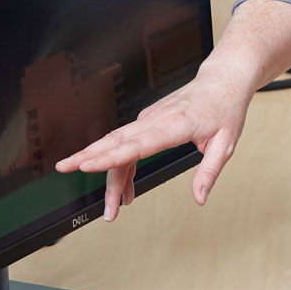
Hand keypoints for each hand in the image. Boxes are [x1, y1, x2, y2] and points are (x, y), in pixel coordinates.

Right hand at [56, 66, 253, 219]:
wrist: (222, 82)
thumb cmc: (226, 110)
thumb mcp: (226, 144)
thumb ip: (209, 172)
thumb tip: (199, 199)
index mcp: (175, 124)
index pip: (136, 143)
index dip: (109, 155)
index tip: (86, 165)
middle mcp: (156, 119)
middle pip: (116, 141)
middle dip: (87, 157)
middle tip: (64, 170)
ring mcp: (149, 119)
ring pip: (117, 144)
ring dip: (106, 172)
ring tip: (110, 207)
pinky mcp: (148, 121)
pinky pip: (127, 144)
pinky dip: (120, 166)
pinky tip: (126, 189)